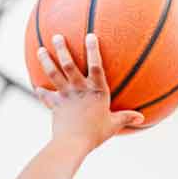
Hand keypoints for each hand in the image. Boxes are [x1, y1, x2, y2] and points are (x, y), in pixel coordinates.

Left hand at [36, 34, 143, 152]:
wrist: (73, 143)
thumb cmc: (95, 134)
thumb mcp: (113, 125)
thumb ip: (126, 118)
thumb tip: (142, 118)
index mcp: (96, 91)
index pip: (96, 66)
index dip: (93, 50)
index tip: (90, 35)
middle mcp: (79, 89)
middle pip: (69, 64)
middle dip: (62, 48)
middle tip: (57, 36)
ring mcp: (65, 96)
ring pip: (53, 73)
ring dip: (46, 60)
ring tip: (40, 50)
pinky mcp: (54, 105)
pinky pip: (45, 95)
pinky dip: (40, 90)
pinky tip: (36, 85)